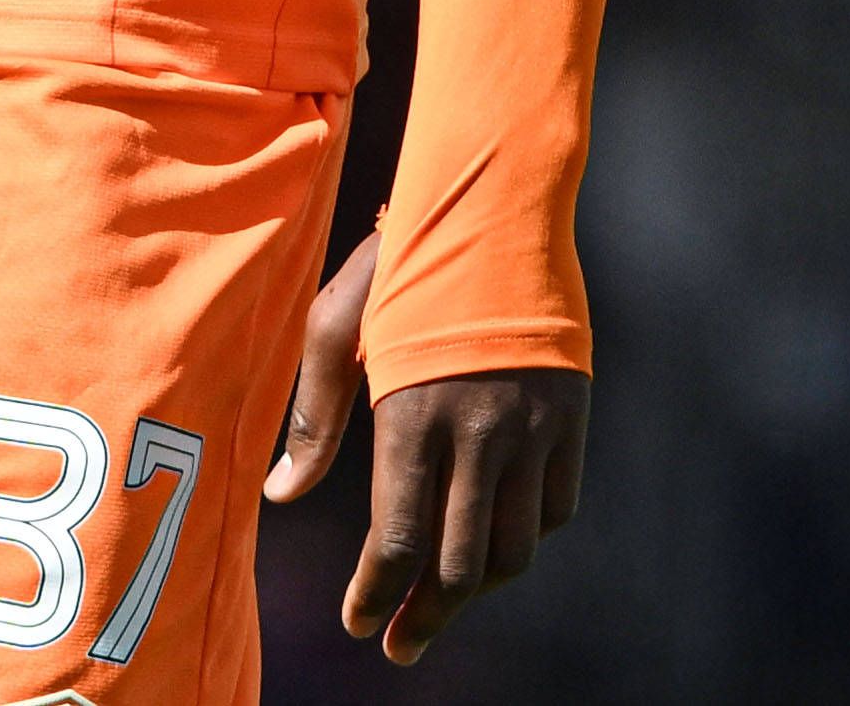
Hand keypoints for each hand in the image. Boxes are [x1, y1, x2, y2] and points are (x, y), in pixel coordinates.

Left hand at [261, 232, 589, 663]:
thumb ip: (313, 421)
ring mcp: (533, 430)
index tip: (358, 624)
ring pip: (513, 550)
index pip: (398, 542)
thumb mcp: (334, 329)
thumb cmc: (396, 265)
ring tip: (438, 601)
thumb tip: (279, 494)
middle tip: (398, 644)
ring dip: (473, 589)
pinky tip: (490, 539)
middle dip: (423, 618)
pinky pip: (552, 509)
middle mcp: (481, 434)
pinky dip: (522, 537)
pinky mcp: (569, 419)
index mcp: (414, 416)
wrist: (494, 205)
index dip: (375, 596)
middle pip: (458, 567)